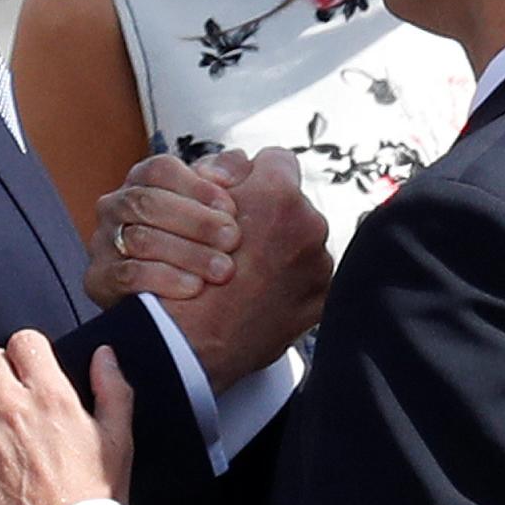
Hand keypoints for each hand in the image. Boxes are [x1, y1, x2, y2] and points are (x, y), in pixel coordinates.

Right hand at [86, 152, 244, 304]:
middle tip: (233, 239)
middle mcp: (115, 206)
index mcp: (140, 181)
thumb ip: (226, 173)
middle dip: (197, 222)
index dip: (198, 187)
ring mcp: (102, 241)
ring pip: (141, 240)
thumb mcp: (211, 201)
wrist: (165, 299)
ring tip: (223, 268)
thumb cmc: (194, 239)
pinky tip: (194, 286)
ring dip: (188, 254)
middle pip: (148, 202)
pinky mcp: (99, 279)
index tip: (231, 208)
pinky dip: (165, 280)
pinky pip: (128, 276)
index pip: (160, 170)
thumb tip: (232, 168)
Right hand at [161, 148, 331, 392]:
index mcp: (278, 195)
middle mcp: (308, 225)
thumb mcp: (192, 205)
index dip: (255, 175)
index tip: (242, 194)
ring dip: (280, 250)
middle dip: (270, 216)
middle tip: (239, 240)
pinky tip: (259, 292)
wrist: (188, 344)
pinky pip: (307, 275)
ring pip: (301, 240)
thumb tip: (243, 165)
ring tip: (247, 271)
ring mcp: (318, 264)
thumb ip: (225, 176)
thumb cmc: (184, 274)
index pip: (277, 159)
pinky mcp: (320, 299)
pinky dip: (288, 281)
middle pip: (291, 202)